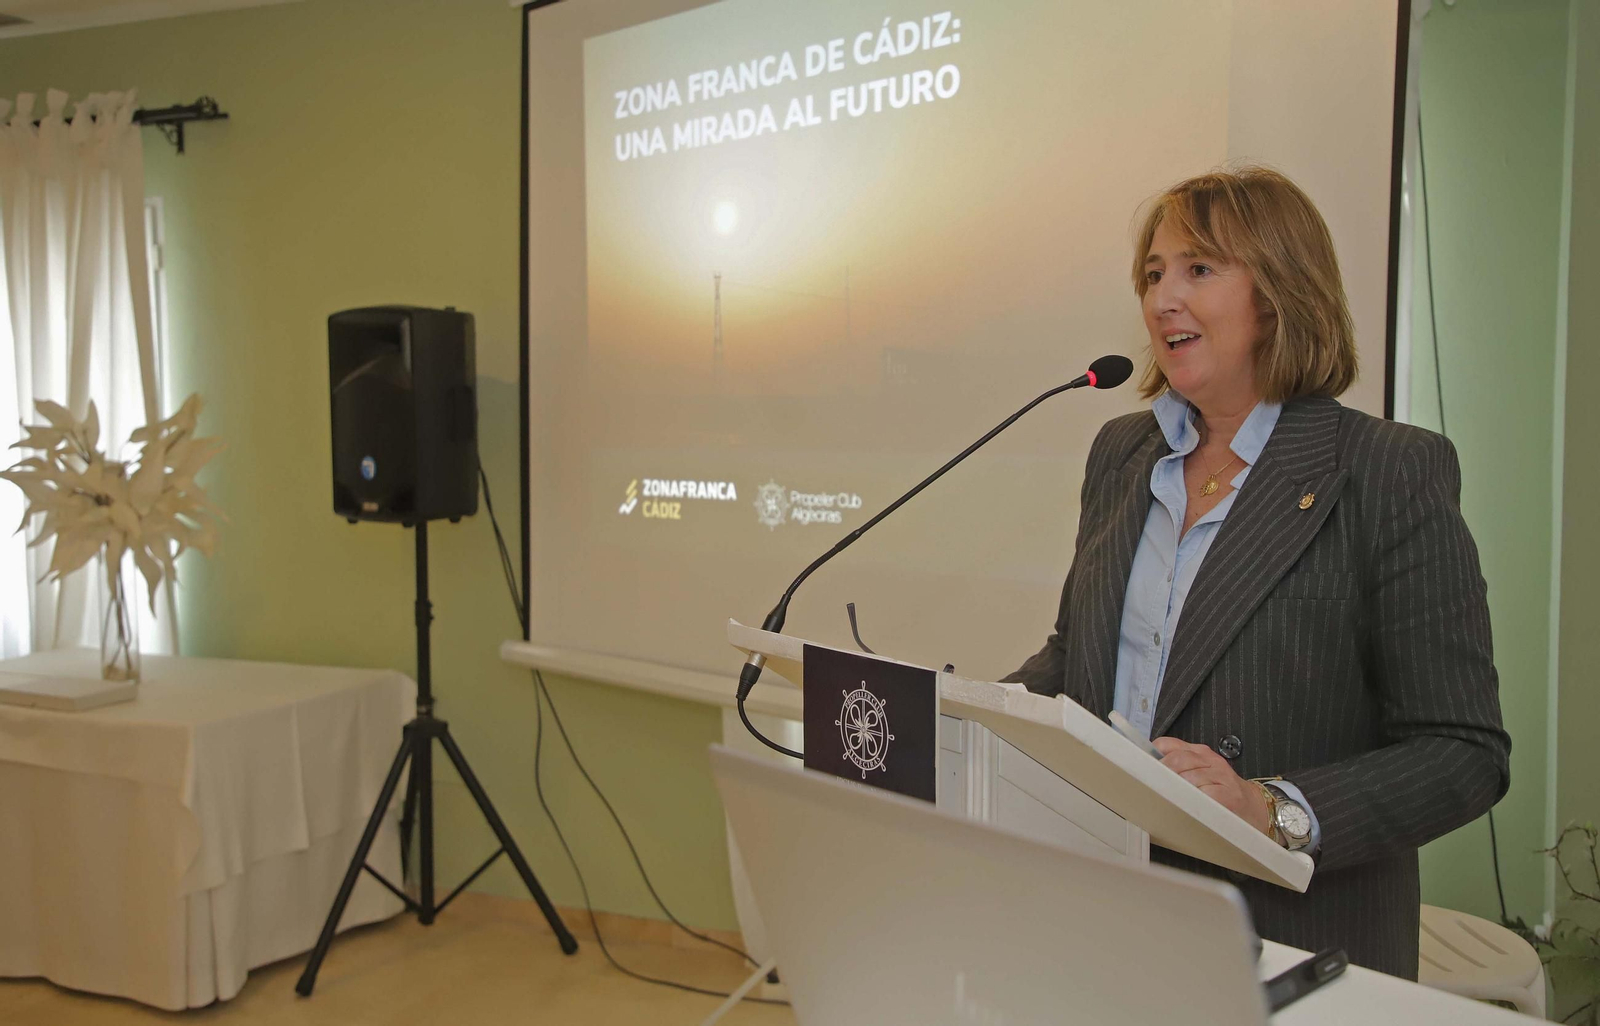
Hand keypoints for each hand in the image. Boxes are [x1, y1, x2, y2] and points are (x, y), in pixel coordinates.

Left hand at [1152, 737, 1272, 836]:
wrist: (1255, 807)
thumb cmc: (1222, 790)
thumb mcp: (1200, 772)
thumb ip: (1177, 768)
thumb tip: (1146, 768)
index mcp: (1199, 752)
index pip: (1168, 744)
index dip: (1152, 755)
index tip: (1140, 767)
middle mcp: (1210, 760)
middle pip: (1177, 760)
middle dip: (1161, 774)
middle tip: (1149, 785)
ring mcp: (1220, 777)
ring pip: (1188, 777)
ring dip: (1175, 788)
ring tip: (1166, 797)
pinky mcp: (1228, 796)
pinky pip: (1204, 794)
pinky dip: (1193, 800)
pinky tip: (1188, 805)